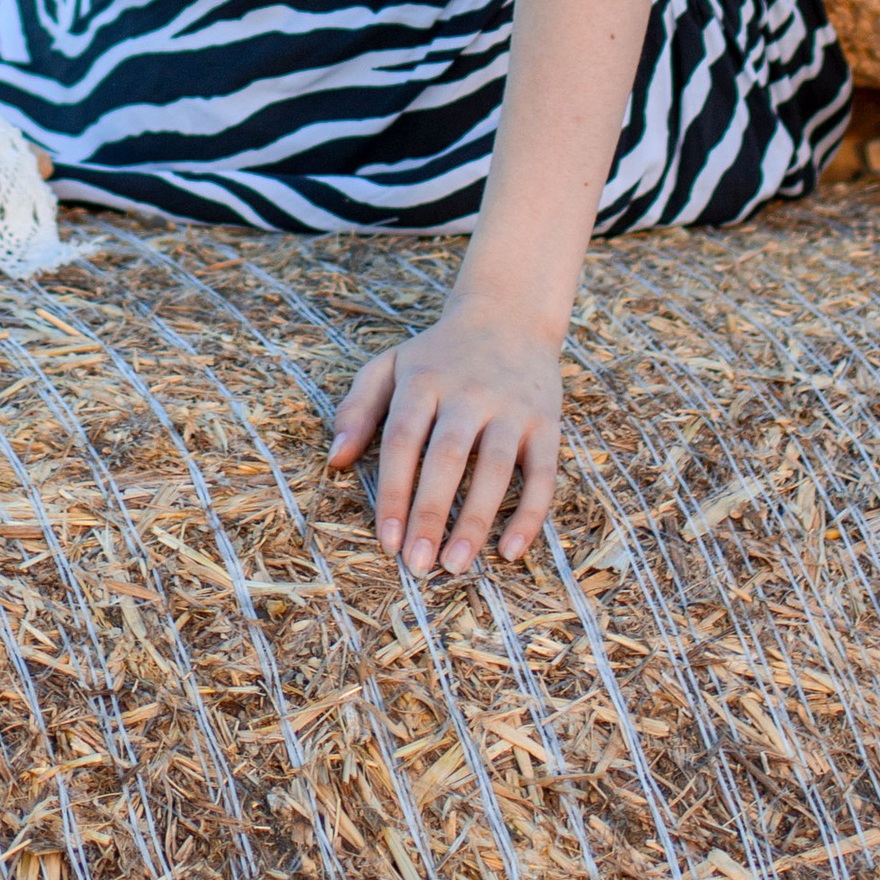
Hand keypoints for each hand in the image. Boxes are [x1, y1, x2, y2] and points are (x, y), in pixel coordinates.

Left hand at [327, 299, 562, 575]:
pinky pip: (542, 473)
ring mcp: (511, 407)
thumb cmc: (438, 355)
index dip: (392, 492)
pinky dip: (530, 514)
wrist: (510, 314)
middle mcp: (468, 392)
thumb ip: (358, 408)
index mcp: (424, 381)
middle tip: (417, 565)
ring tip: (456, 565)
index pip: (402, 440)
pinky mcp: (546, 422)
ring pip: (494, 468)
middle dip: (430, 513)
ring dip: (475, 520)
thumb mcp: (390, 366)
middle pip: (446, 457)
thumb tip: (334, 460)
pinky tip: (511, 551)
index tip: (387, 540)